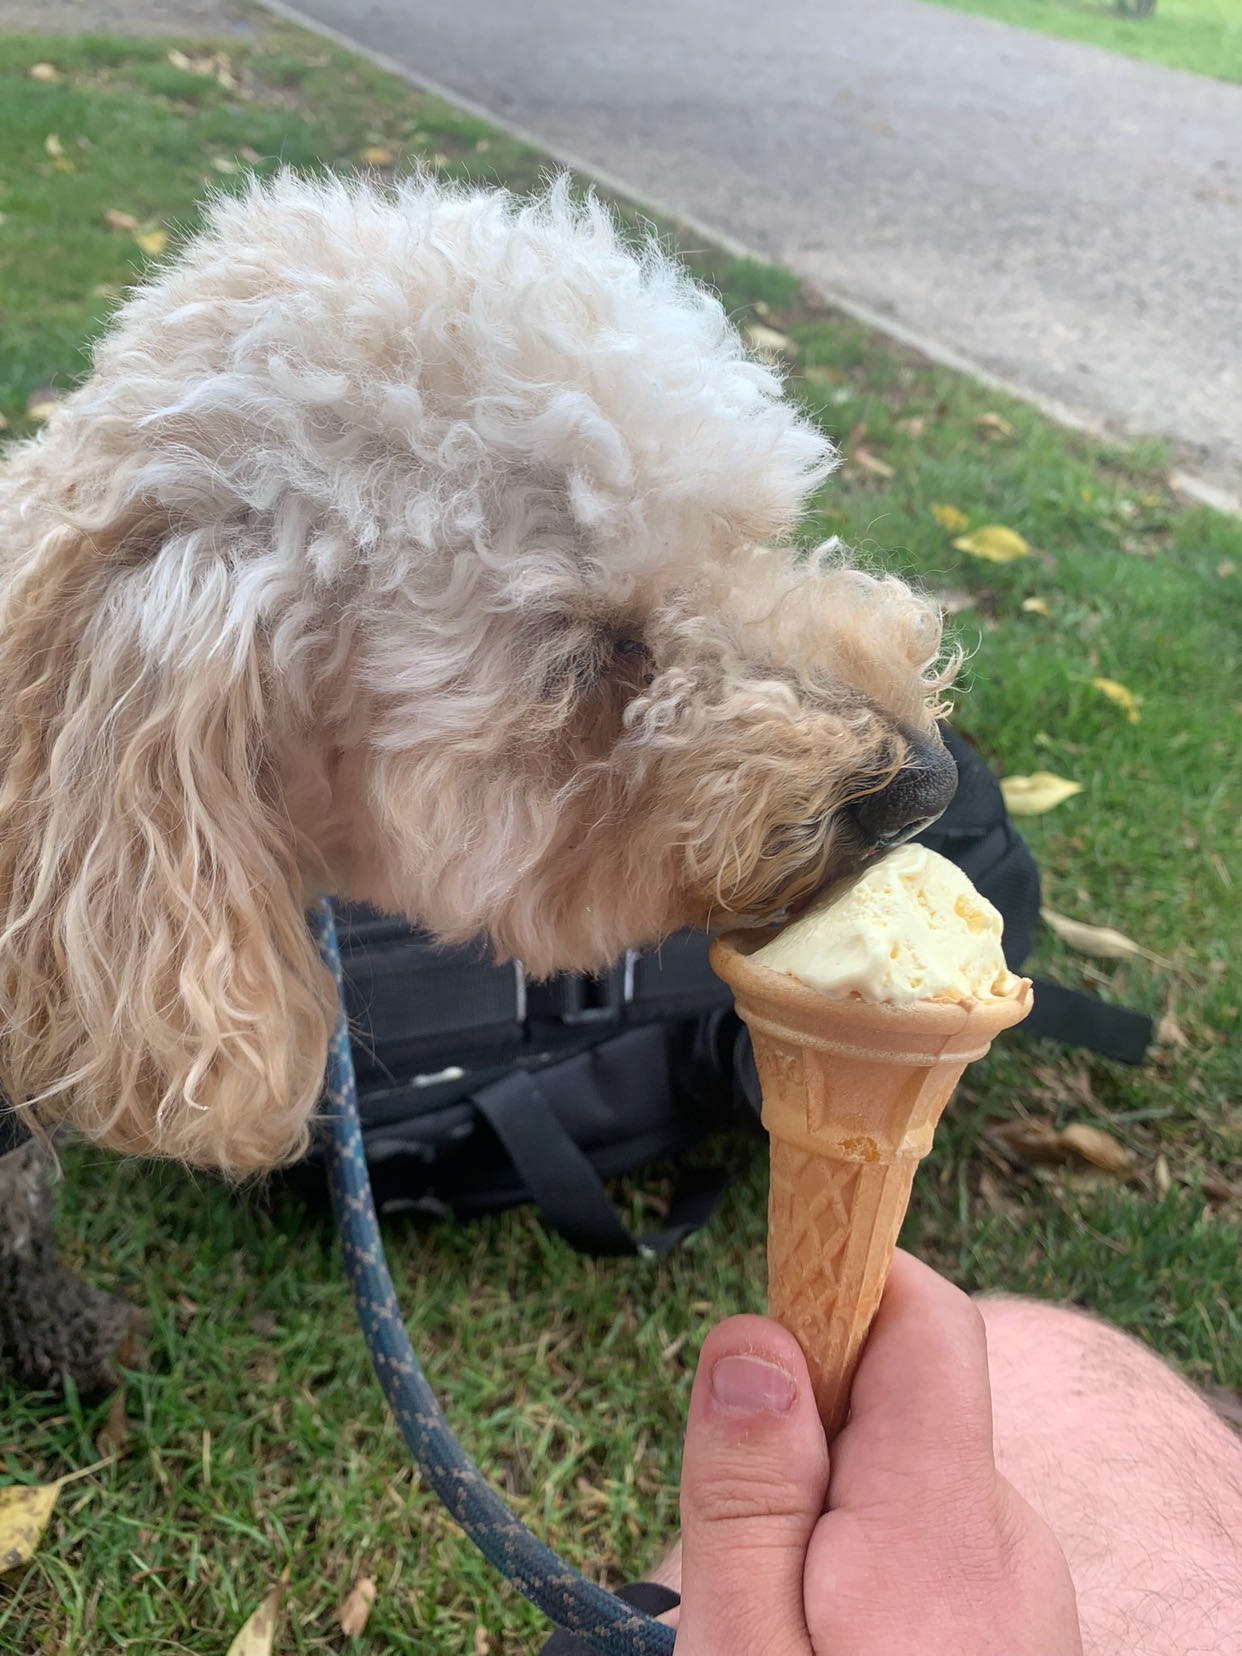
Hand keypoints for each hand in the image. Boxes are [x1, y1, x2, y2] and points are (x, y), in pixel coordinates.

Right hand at [673, 1251, 1082, 1654]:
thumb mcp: (746, 1653)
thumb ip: (748, 1499)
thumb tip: (753, 1335)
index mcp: (945, 1528)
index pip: (924, 1318)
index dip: (834, 1288)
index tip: (751, 1346)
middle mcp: (1008, 1539)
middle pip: (895, 1403)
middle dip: (801, 1439)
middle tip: (739, 1554)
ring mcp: (1025, 1591)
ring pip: (902, 1478)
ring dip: (827, 1511)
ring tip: (778, 1621)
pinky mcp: (1015, 1628)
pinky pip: (930, 1544)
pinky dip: (866, 1566)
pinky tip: (827, 1643)